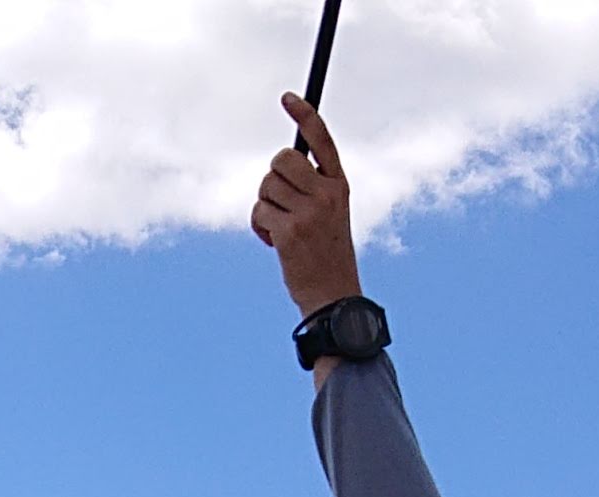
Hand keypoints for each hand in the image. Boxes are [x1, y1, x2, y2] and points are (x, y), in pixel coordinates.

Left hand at [251, 93, 359, 319]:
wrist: (333, 296)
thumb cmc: (325, 252)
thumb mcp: (329, 213)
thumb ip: (312, 187)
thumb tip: (281, 162)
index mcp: (339, 185)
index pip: (322, 140)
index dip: (303, 115)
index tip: (287, 98)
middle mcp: (327, 194)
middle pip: (282, 159)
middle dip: (272, 176)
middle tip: (279, 199)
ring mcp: (309, 213)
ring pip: (266, 186)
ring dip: (265, 204)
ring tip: (280, 226)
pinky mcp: (290, 231)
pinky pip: (259, 211)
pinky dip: (259, 226)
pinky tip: (273, 241)